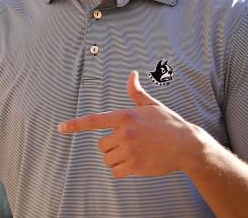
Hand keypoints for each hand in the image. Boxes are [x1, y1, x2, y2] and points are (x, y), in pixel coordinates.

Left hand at [57, 71, 201, 177]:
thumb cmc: (169, 124)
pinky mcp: (135, 166)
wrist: (187, 146)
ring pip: (107, 159)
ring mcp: (130, 150)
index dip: (75, 124)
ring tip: (134, 152)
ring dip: (116, 158)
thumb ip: (137, 93)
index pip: (94, 120)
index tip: (60, 127)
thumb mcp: (152, 106)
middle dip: (111, 146)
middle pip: (100, 145)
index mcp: (126, 116)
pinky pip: (116, 171)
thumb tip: (131, 75)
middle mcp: (125, 133)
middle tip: (129, 143)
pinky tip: (136, 163)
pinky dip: (121, 170)